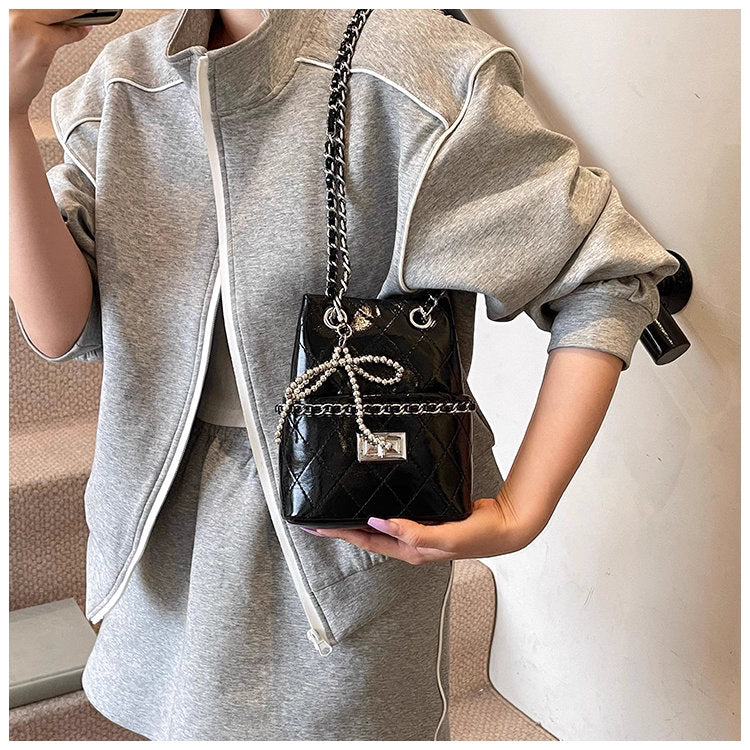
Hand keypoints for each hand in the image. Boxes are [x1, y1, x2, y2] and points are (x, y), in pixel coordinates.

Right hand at [10, 10, 93, 118]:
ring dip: (76, 16)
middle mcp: (10, 11)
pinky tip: (83, 31)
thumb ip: (37, 18)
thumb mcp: (19, 32)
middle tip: (90, 6)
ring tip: (87, 17)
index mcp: (6, 7)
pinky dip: (77, 33)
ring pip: (59, 12)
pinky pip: (66, 32)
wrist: (6, 93)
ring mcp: (23, 24)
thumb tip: (68, 12)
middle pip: (51, 3)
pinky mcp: (40, 41)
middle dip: (73, 7)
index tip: (81, 3)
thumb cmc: (11, 65)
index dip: (62, 3)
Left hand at [304, 483, 538, 564]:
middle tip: (318, 518)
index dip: (339, 532)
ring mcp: (418, 532)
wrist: (505, 527)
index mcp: (410, 550)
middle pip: (367, 535)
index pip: (365, 540)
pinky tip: (376, 500)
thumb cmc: (480, 536)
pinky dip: (381, 508)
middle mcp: (411, 543)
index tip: (316, 526)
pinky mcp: (427, 519)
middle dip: (341, 528)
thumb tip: (377, 521)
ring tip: (339, 509)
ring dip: (359, 519)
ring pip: (380, 525)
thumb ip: (412, 532)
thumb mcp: (444, 537)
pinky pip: (397, 514)